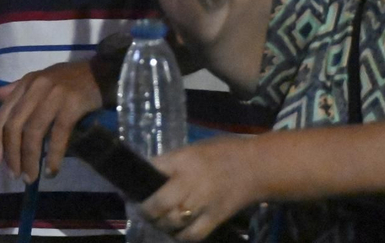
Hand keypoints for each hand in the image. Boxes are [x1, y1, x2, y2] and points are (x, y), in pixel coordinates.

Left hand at [0, 60, 102, 182]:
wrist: (101, 72)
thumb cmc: (71, 78)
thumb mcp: (41, 79)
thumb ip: (18, 89)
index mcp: (26, 83)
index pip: (2, 115)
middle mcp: (36, 87)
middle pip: (15, 126)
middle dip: (12, 154)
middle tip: (15, 175)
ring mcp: (53, 95)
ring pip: (34, 132)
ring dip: (30, 160)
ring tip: (31, 178)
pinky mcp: (71, 104)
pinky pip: (58, 135)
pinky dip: (53, 156)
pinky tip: (51, 171)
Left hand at [142, 136, 261, 241]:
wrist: (256, 166)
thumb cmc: (223, 153)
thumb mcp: (193, 150)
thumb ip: (173, 163)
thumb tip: (151, 175)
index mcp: (183, 160)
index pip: (152, 169)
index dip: (136, 180)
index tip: (129, 189)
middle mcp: (189, 182)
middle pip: (158, 203)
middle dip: (146, 210)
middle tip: (143, 211)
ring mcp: (202, 203)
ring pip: (172, 222)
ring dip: (160, 224)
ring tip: (157, 221)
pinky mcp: (214, 219)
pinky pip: (191, 235)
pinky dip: (180, 237)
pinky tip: (176, 233)